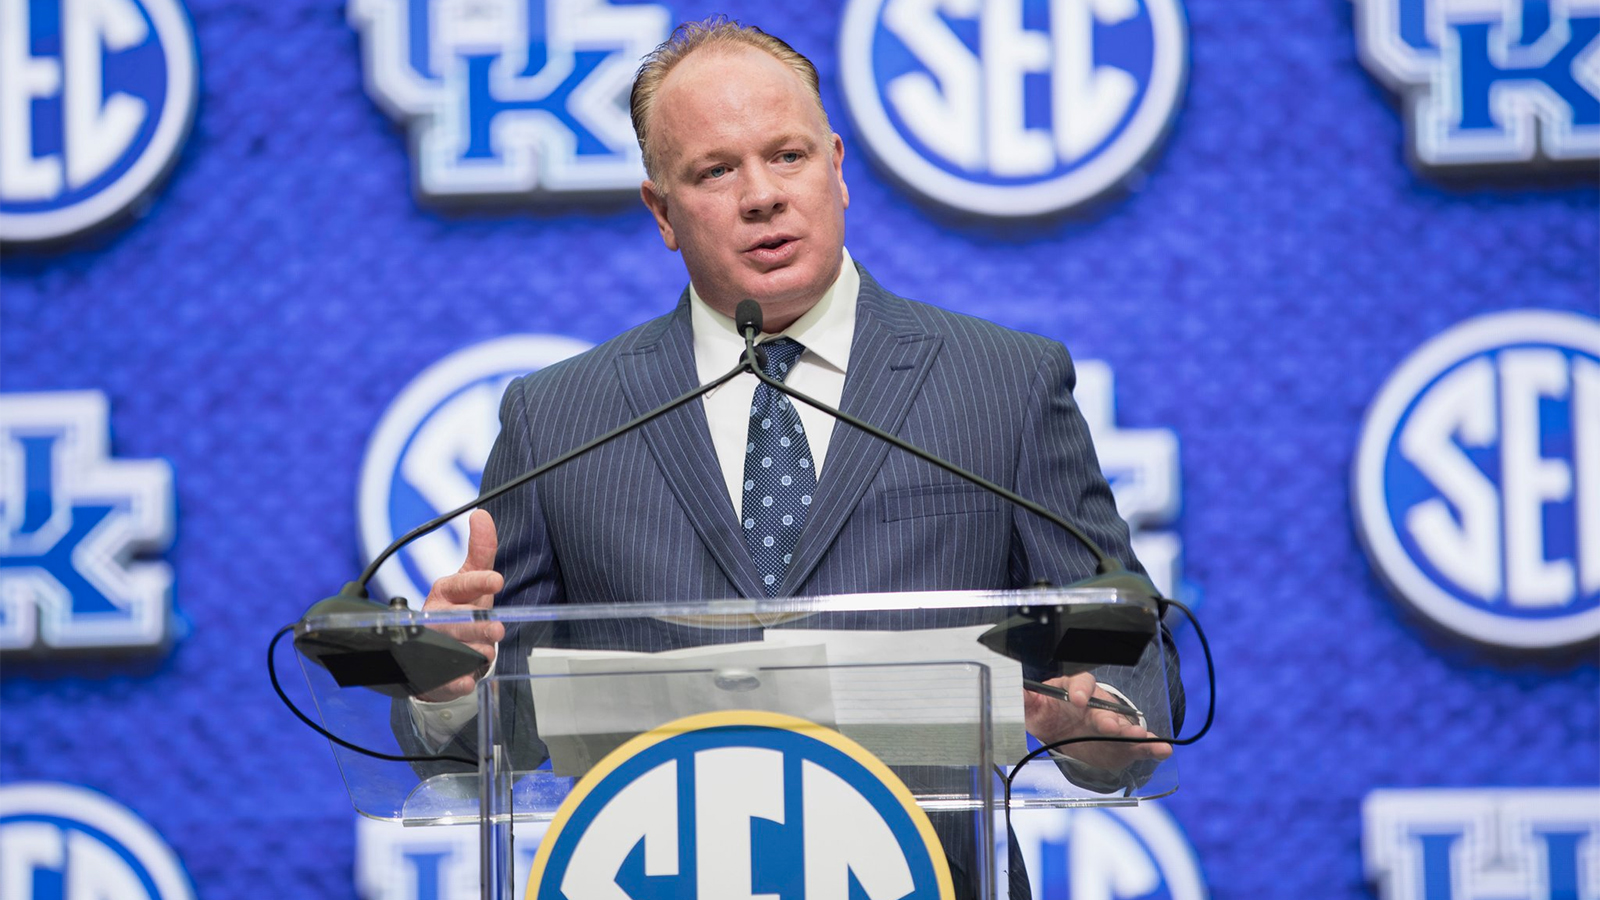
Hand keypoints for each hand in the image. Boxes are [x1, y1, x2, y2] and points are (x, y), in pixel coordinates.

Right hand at [415, 509, 505, 701]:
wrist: (434, 650)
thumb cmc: (460, 607)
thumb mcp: (471, 579)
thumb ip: (481, 550)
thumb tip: (482, 514)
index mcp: (444, 592)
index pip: (460, 584)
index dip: (477, 581)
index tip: (496, 580)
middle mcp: (435, 617)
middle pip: (456, 620)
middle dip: (477, 625)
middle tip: (497, 629)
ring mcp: (430, 646)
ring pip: (453, 649)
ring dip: (474, 652)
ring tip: (486, 653)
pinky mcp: (430, 674)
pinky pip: (444, 680)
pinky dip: (456, 682)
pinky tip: (467, 681)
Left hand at [1022, 672, 1172, 771]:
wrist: (1065, 732)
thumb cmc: (1050, 713)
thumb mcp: (1034, 707)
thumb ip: (1025, 699)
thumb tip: (1011, 689)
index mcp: (1076, 690)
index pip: (1081, 682)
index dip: (1080, 689)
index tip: (1077, 699)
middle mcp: (1098, 705)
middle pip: (1106, 709)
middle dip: (1108, 717)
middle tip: (1109, 726)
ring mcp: (1113, 725)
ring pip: (1124, 727)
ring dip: (1133, 732)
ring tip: (1140, 737)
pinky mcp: (1122, 744)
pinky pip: (1140, 746)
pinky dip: (1153, 748)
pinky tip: (1163, 750)